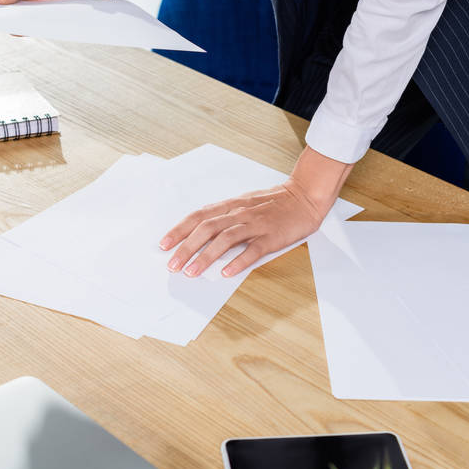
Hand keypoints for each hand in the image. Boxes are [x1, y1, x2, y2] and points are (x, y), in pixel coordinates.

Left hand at [160, 146, 353, 277]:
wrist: (304, 196)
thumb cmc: (273, 203)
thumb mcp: (244, 205)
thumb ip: (224, 217)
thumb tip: (200, 235)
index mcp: (231, 206)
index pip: (198, 216)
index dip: (179, 230)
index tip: (164, 245)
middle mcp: (239, 213)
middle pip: (206, 229)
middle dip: (186, 248)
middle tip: (172, 265)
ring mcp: (256, 224)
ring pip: (225, 239)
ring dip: (205, 257)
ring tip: (192, 273)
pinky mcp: (272, 236)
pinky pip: (252, 249)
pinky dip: (238, 261)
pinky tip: (226, 273)